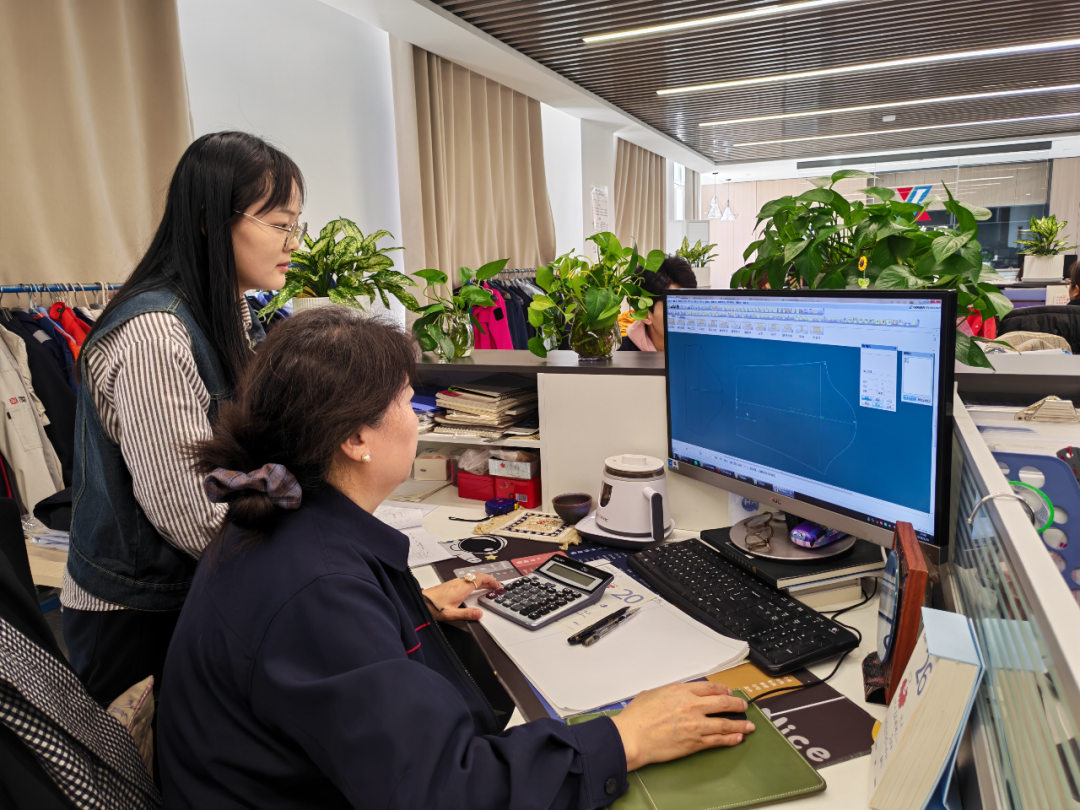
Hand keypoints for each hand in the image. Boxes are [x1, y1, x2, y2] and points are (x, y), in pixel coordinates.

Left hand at [422, 574, 499, 620]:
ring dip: (481, 582)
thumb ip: (466, 614)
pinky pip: (466, 581)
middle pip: (477, 578)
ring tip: (487, 588)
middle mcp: (458, 582)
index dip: (491, 580)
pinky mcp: (450, 585)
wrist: (420, 601)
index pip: (480, 578)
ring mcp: (454, 583)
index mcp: (462, 587)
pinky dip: (474, 584)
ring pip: (471, 579)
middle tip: (496, 586)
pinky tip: (472, 590)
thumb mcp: (451, 614)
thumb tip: (479, 614)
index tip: (497, 585)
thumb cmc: (432, 606)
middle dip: (488, 581)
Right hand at [611, 681, 754, 770]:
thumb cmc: (636, 718)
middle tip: (743, 705)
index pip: (709, 688)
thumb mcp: (652, 694)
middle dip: (736, 703)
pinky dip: (730, 739)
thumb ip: (667, 693)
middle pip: (722, 702)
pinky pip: (718, 740)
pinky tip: (738, 738)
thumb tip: (671, 695)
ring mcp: (696, 724)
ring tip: (749, 725)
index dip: (722, 689)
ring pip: (725, 722)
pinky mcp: (695, 742)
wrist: (633, 737)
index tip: (727, 691)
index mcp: (680, 691)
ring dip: (740, 724)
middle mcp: (692, 705)